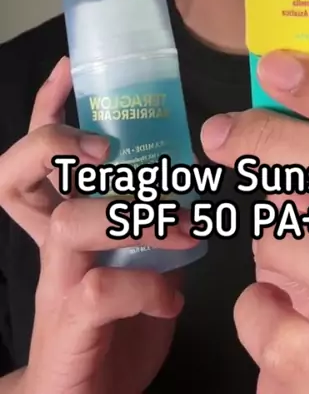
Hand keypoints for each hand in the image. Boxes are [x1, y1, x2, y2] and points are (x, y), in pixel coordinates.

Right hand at [0, 57, 199, 393]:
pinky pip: (104, 288)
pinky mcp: (70, 321)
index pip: (43, 152)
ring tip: (180, 224)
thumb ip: (153, 227)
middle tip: (111, 149)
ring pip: (70, 223)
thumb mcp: (136, 263)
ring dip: (132, 214)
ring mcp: (57, 282)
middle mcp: (53, 244)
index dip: (50, 107)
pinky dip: (149, 285)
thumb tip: (196, 192)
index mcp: (67, 221)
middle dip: (65, 146)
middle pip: (26, 174)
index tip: (68, 68)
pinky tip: (174, 298)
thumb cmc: (114, 327)